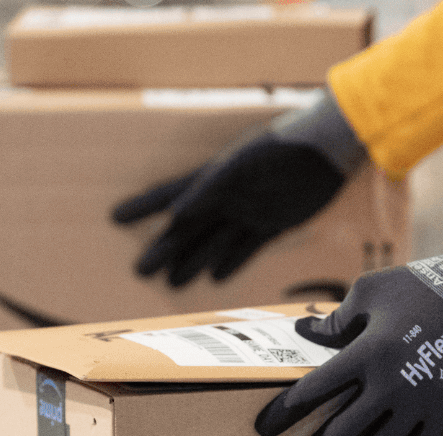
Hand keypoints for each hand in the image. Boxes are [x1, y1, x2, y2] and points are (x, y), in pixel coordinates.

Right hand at [112, 133, 343, 286]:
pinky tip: (216, 277)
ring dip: (192, 261)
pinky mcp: (275, 223)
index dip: (143, 207)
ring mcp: (250, 211)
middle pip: (188, 228)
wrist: (327, 147)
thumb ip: (208, 189)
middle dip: (164, 248)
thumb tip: (175, 214)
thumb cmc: (282, 147)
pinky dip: (231, 262)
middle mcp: (227, 197)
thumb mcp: (241, 166)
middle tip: (139, 270)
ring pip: (214, 242)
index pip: (169, 196)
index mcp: (213, 180)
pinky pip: (247, 247)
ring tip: (171, 281)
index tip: (115, 217)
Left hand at [255, 267, 442, 435]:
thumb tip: (304, 330)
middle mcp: (388, 384)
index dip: (285, 411)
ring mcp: (419, 402)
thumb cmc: (422, 285)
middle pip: (341, 431)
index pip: (314, 389)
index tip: (264, 429)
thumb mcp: (371, 291)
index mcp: (365, 352)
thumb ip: (337, 319)